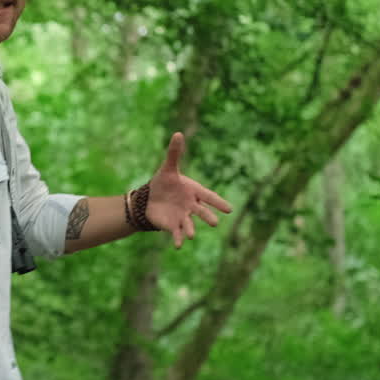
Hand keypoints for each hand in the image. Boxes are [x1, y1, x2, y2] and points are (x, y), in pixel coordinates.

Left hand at [144, 132, 231, 248]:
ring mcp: (183, 217)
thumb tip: (178, 133)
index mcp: (193, 192)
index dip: (218, 203)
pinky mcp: (172, 226)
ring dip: (190, 229)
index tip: (229, 209)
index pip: (208, 197)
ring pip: (189, 224)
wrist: (150, 199)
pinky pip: (176, 234)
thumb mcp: (168, 168)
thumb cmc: (164, 183)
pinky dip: (177, 240)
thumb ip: (174, 153)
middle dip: (208, 217)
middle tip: (214, 223)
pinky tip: (178, 246)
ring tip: (191, 235)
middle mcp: (191, 206)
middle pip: (202, 212)